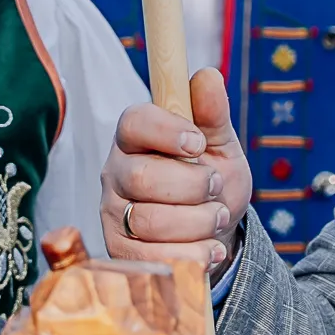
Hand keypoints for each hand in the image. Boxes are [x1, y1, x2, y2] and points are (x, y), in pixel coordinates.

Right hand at [102, 67, 252, 267]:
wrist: (216, 233)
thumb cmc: (212, 180)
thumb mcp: (220, 146)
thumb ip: (213, 114)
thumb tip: (208, 75)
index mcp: (137, 137)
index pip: (134, 122)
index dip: (166, 131)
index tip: (198, 143)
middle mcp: (117, 173)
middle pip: (143, 177)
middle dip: (192, 185)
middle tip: (215, 187)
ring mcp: (113, 214)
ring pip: (148, 222)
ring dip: (198, 222)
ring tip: (218, 216)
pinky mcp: (120, 252)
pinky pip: (151, 259)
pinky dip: (192, 256)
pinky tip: (211, 249)